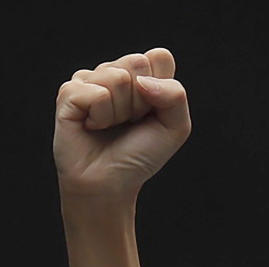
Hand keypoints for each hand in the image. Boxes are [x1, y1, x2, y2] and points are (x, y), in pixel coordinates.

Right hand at [54, 49, 189, 202]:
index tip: (151, 114)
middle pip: (138, 63)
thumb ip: (176, 95)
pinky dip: (100, 117)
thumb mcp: (175, 128)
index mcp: (141, 75)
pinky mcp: (70, 92)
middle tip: (129, 122)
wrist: (110, 184)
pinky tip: (92, 127)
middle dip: (140, 101)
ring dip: (120, 112)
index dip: (161, 89)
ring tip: (110, 126)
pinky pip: (96, 93)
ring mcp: (90, 80)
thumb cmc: (139, 156)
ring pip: (117, 77)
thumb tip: (142, 80)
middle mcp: (114, 72)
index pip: (160, 57)